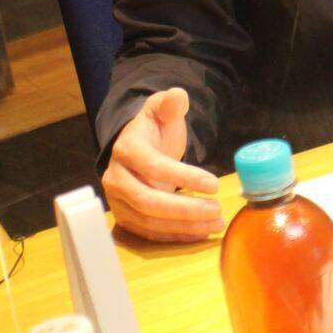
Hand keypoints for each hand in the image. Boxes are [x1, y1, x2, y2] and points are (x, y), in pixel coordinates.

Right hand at [101, 88, 223, 242]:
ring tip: (216, 223)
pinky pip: (148, 233)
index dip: (184, 176)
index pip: (154, 166)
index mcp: (126, 149)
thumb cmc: (154, 130)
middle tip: (217, 210)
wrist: (136, 148)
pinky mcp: (125, 218)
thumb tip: (178, 96)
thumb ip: (171, 103)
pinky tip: (200, 232)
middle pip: (149, 201)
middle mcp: (116, 178)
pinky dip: (175, 236)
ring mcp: (118, 201)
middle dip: (186, 209)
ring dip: (184, 226)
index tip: (215, 184)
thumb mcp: (163, 110)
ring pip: (149, 222)